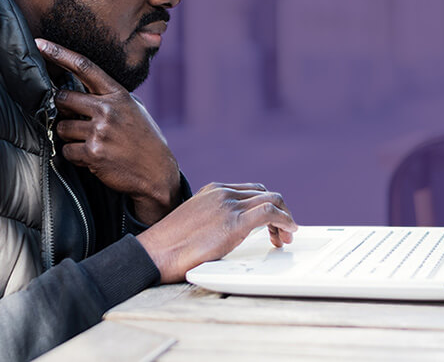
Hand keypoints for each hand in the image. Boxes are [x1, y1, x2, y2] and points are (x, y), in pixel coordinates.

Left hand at [36, 38, 179, 223]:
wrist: (157, 172)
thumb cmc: (143, 139)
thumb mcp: (133, 108)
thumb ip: (109, 96)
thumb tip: (77, 87)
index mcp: (118, 94)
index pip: (84, 67)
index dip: (59, 53)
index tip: (40, 44)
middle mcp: (108, 109)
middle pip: (63, 98)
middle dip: (62, 109)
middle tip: (75, 119)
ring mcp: (100, 131)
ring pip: (62, 127)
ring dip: (70, 136)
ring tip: (90, 142)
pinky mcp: (93, 153)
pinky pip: (67, 150)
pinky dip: (75, 155)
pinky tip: (92, 157)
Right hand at [136, 182, 296, 282]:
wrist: (155, 253)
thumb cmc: (169, 246)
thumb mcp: (193, 223)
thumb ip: (211, 220)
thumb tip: (223, 234)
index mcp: (212, 191)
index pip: (250, 190)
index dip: (266, 205)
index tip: (270, 225)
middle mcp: (222, 193)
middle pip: (264, 193)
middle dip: (279, 211)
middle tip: (282, 234)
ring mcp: (228, 205)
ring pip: (272, 200)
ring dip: (285, 218)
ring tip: (286, 238)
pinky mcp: (234, 222)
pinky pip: (270, 213)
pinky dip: (285, 221)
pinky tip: (288, 232)